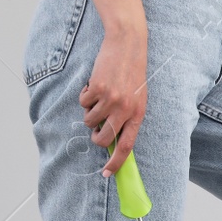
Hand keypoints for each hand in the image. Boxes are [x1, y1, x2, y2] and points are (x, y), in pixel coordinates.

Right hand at [80, 27, 147, 174]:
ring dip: (90, 112)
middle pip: (103, 139)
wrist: (127, 46)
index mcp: (138, 115)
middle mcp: (125, 111)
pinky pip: (83, 103)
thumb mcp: (137, 98)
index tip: (106, 174)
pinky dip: (85, 96)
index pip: (127, 146)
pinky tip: (96, 84)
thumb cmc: (132, 73)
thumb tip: (112, 139)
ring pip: (89, 120)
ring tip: (100, 97)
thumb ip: (127, 117)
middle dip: (95, 137)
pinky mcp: (97, 89)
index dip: (115, 162)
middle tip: (95, 129)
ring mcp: (111, 100)